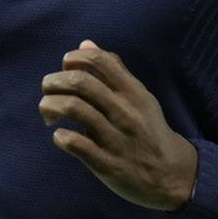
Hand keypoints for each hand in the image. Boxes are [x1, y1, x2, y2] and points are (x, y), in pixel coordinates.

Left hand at [39, 40, 197, 210]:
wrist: (169, 175)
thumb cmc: (148, 130)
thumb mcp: (139, 97)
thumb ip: (113, 71)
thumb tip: (85, 44)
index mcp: (133, 92)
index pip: (99, 60)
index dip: (74, 58)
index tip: (66, 67)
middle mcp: (125, 111)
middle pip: (80, 82)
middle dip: (54, 81)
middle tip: (48, 88)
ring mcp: (115, 138)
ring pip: (73, 108)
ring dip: (50, 105)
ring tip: (48, 112)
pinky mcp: (107, 164)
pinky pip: (76, 144)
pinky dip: (60, 137)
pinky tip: (60, 136)